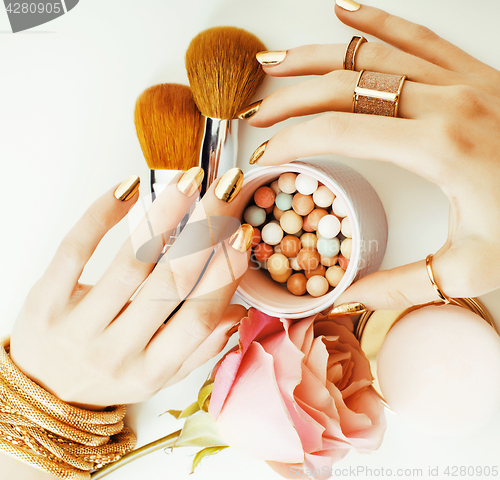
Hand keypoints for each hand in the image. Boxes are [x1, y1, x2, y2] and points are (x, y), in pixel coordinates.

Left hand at [9, 170, 248, 407]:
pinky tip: (128, 190)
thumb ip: (199, 349)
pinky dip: (102, 214)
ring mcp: (77, 325)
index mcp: (149, 370)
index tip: (241, 236)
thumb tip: (237, 311)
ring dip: (163, 215)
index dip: (224, 275)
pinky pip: (76, 249)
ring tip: (187, 182)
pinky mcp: (46, 299)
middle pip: (170, 283)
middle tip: (224, 193)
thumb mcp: (157, 376)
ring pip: (130, 261)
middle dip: (204, 231)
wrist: (43, 392)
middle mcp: (115, 351)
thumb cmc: (107, 377)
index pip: (197, 318)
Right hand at [242, 2, 499, 309]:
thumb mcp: (469, 268)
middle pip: (344, 85)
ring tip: (275, 62)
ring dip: (315, 55)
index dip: (292, 140)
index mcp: (440, 146)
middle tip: (256, 115)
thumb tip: (347, 297)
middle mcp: (447, 100)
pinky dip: (376, 21)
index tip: (265, 154)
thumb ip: (401, 286)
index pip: (339, 132)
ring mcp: (462, 78)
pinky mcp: (474, 71)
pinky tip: (344, 10)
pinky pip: (416, 35)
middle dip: (290, 100)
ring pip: (371, 52)